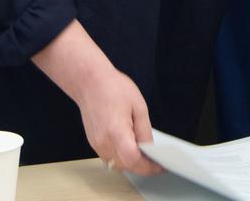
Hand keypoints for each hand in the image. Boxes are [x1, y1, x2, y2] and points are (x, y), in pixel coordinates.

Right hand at [31, 21, 160, 175]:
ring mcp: (97, 144)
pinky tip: (130, 147)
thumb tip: (149, 148)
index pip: (133, 160)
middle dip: (142, 167)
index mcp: (117, 132)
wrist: (90, 82)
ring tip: (145, 154)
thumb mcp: (139, 106)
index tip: (159, 167)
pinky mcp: (94, 142)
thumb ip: (144, 130)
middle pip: (125, 166)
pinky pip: (109, 157)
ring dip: (131, 163)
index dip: (148, 167)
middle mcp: (104, 142)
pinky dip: (121, 157)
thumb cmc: (114, 88)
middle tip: (156, 161)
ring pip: (117, 164)